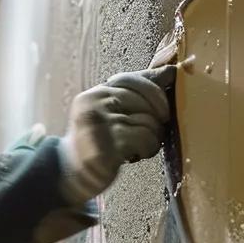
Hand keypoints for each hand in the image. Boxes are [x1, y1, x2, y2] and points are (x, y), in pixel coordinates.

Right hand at [59, 65, 175, 202]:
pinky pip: (147, 139)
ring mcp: (101, 125)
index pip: (132, 80)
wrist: (72, 172)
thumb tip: (171, 70)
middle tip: (150, 132)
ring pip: (150, 121)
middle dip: (157, 118)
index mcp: (96, 94)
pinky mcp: (109, 147)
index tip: (162, 109)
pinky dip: (149, 148)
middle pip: (145, 100)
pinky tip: (138, 153)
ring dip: (154, 137)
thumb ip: (136, 91)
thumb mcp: (110, 110)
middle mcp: (95, 105)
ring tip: (140, 145)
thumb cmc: (98, 139)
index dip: (155, 92)